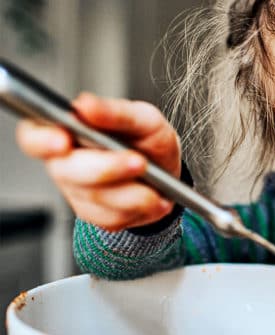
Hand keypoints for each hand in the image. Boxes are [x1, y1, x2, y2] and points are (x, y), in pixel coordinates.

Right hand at [16, 92, 181, 230]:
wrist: (168, 175)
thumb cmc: (148, 141)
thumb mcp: (143, 118)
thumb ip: (115, 112)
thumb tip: (85, 105)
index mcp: (66, 129)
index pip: (33, 136)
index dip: (42, 140)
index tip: (63, 141)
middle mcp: (64, 162)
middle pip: (67, 171)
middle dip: (108, 168)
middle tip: (139, 162)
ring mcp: (76, 191)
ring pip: (96, 197)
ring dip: (133, 192)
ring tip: (155, 182)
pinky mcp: (93, 215)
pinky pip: (112, 217)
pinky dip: (140, 207)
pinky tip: (153, 196)